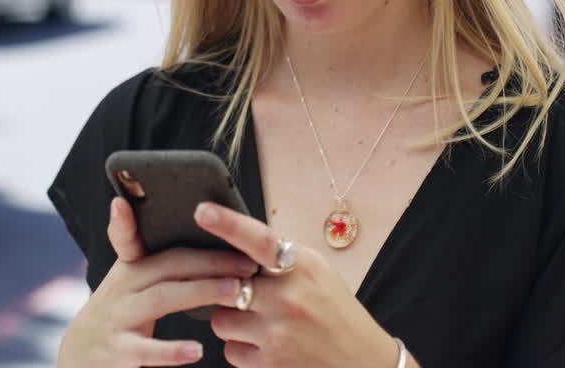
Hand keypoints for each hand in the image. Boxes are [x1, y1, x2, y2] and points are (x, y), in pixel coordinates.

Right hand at [57, 198, 258, 367]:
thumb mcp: (130, 286)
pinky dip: (172, 350)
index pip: (132, 238)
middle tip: (248, 263)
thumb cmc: (119, 318)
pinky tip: (197, 350)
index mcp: (128, 270)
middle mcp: (121, 288)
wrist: (81, 360)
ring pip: (161, 298)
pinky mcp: (118, 350)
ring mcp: (118, 318)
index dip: (126, 220)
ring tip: (235, 293)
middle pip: (167, 265)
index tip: (130, 202)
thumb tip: (209, 250)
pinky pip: (147, 348)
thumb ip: (160, 266)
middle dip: (210, 261)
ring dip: (201, 292)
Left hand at [194, 202, 401, 367]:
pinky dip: (242, 349)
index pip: (259, 240)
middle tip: (248, 295)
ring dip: (234, 322)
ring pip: (221, 320)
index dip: (227, 224)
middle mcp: (289, 297)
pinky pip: (230, 350)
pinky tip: (267, 346)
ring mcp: (278, 333)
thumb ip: (277, 257)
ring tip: (263, 324)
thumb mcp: (316, 271)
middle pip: (226, 284)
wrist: (362, 361)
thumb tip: (233, 240)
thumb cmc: (334, 310)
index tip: (201, 211)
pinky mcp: (270, 364)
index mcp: (301, 266)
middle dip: (228, 289)